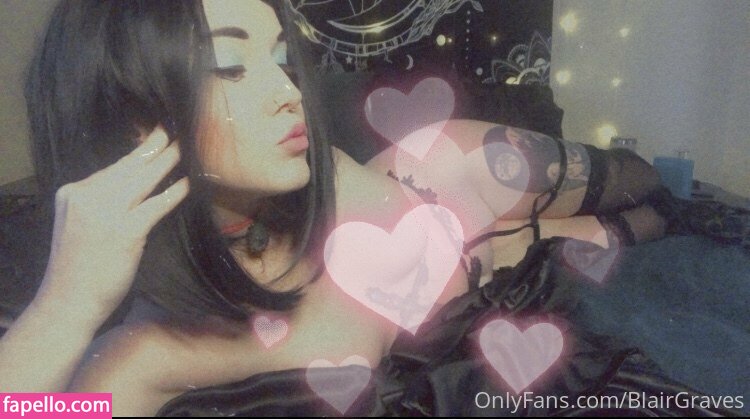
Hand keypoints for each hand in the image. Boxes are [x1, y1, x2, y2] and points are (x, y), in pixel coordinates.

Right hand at [35, 127, 188, 324]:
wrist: (67, 302)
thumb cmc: (78, 268)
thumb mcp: (80, 224)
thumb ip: (100, 202)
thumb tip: (135, 183)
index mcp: (73, 193)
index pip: (113, 166)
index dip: (139, 151)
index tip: (157, 136)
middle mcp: (87, 196)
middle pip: (130, 166)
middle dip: (157, 146)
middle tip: (178, 129)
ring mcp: (105, 213)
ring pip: (144, 179)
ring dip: (169, 160)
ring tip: (188, 148)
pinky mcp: (125, 232)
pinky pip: (156, 204)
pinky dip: (174, 192)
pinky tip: (188, 183)